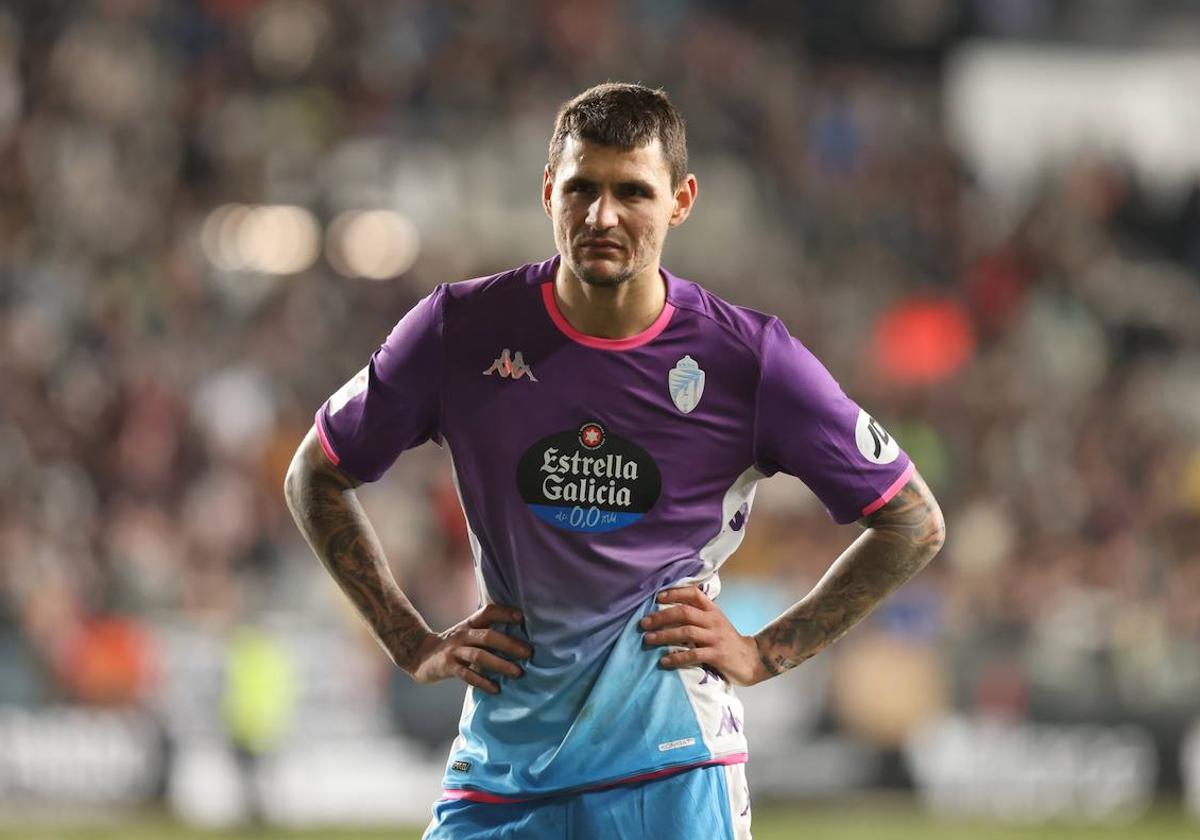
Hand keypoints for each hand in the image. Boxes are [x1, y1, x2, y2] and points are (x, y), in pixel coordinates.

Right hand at [406, 604, 532, 694]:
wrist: (421, 655)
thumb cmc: (454, 645)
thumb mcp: (467, 632)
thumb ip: (487, 632)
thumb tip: (520, 639)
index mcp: (469, 624)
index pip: (488, 612)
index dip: (504, 613)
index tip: (522, 618)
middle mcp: (463, 635)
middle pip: (488, 636)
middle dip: (509, 644)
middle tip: (528, 653)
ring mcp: (455, 651)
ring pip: (479, 656)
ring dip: (500, 664)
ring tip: (518, 672)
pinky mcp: (448, 667)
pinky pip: (467, 675)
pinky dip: (483, 682)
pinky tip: (496, 689)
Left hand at [639, 586, 766, 685]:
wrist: (752, 659)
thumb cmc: (726, 640)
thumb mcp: (715, 622)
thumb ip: (697, 615)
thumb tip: (667, 610)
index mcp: (712, 610)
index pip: (693, 594)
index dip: (675, 593)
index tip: (657, 597)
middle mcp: (713, 621)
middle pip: (684, 612)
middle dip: (661, 616)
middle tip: (643, 623)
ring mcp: (715, 638)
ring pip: (686, 632)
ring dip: (664, 635)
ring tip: (647, 639)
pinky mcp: (717, 655)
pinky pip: (693, 655)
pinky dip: (676, 658)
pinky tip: (664, 661)